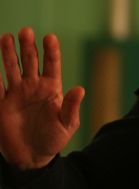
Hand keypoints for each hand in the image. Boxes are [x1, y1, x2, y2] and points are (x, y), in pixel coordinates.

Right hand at [0, 27, 83, 169]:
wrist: (32, 157)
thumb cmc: (54, 139)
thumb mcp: (67, 124)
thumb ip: (71, 107)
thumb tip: (80, 89)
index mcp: (51, 88)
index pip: (52, 64)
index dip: (51, 51)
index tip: (50, 37)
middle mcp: (33, 86)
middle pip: (30, 61)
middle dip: (28, 46)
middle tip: (25, 31)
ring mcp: (16, 93)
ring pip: (11, 68)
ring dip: (8, 53)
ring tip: (5, 37)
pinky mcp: (1, 104)